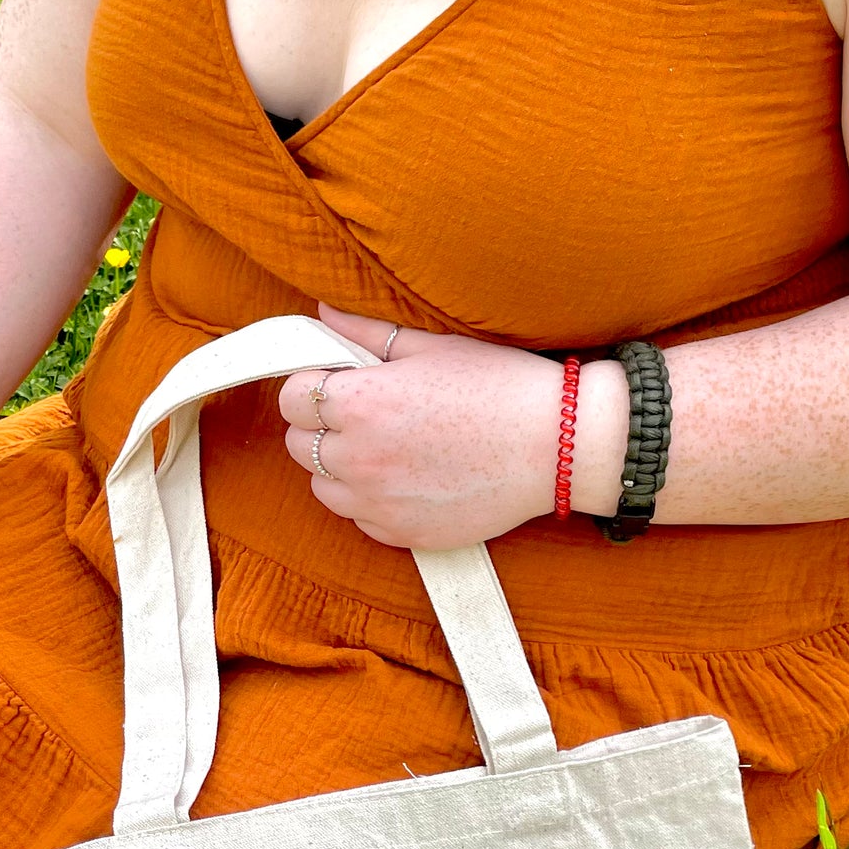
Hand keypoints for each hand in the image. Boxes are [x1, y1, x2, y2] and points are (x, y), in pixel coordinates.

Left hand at [277, 305, 623, 546]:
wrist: (557, 446)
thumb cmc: (499, 386)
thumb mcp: (430, 346)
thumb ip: (365, 333)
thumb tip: (321, 315)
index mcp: (359, 403)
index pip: (291, 398)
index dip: (310, 386)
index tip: (337, 383)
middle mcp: (358, 458)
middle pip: (299, 444)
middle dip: (320, 426)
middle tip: (365, 413)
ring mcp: (377, 503)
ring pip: (323, 487)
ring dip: (340, 467)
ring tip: (386, 447)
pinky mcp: (400, 534)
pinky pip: (360, 518)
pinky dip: (371, 500)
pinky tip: (409, 477)